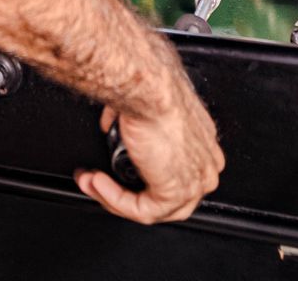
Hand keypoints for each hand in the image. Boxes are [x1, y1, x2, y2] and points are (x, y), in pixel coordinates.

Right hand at [77, 75, 223, 223]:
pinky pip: (141, 210)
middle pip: (165, 195)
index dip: (140, 173)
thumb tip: (111, 123)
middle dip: (125, 191)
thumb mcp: (141, 103)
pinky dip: (114, 199)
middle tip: (98, 180)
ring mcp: (195, 183)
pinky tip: (98, 183)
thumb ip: (129, 118)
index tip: (114, 165)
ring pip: (153, 207)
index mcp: (203, 141)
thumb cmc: (152, 86)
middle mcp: (205, 165)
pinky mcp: (175, 194)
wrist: (150, 89)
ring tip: (92, 181)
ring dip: (115, 198)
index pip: (175, 171)